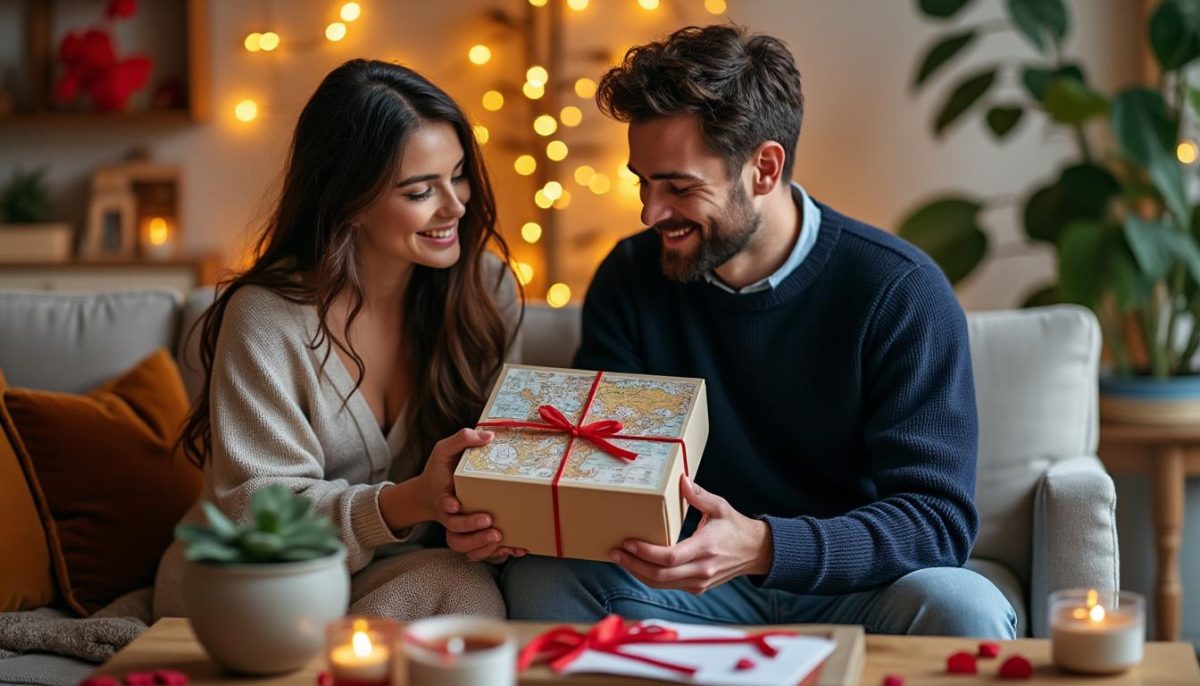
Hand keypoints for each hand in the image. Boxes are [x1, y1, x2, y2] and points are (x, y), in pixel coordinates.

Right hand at [418, 428, 526, 562]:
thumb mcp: (444, 449)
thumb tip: (489, 435)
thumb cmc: (441, 470)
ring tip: (500, 537)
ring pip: (465, 548)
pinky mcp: (471, 537)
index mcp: (444, 496)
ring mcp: (460, 530)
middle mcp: (450, 517)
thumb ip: (462, 439)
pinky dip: (496, 553)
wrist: (431, 492)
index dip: (448, 506)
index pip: (443, 504)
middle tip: (489, 521)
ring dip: (482, 546)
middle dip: (471, 530)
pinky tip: (515, 548)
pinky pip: (480, 552)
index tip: (455, 504)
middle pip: (455, 533)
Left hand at [608, 475, 772, 594]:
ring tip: (619, 558)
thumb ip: (699, 496)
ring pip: (661, 584)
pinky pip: (668, 586)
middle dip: (633, 565)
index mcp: (705, 548)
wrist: (756, 552)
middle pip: (659, 576)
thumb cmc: (736, 527)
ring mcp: (699, 582)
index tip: (628, 542)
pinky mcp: (697, 587)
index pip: (669, 558)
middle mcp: (701, 570)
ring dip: (637, 573)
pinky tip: (636, 565)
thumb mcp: (720, 507)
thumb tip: (681, 480)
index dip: (645, 553)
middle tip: (614, 552)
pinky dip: (649, 577)